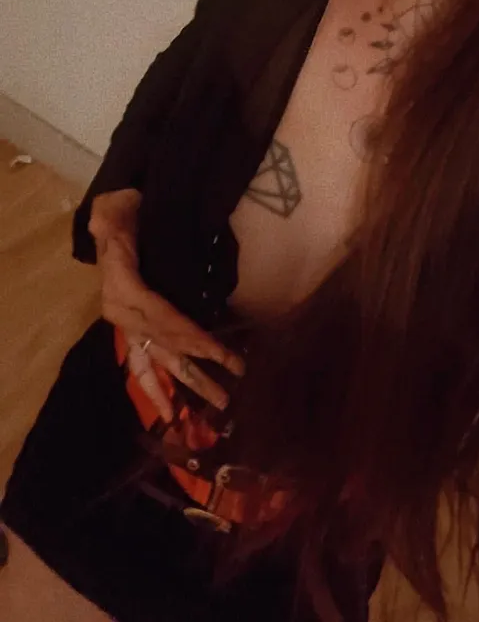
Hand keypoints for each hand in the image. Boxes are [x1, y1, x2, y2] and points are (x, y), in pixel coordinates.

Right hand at [89, 193, 244, 421]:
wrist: (113, 216)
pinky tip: (173, 409)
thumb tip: (107, 228)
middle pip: (163, 343)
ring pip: (156, 362)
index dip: (186, 332)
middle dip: (197, 366)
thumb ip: (112, 223)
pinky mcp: (134, 330)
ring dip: (187, 384)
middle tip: (229, 387)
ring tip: (216, 404)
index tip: (215, 350)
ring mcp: (128, 325)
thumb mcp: (115, 212)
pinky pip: (144, 364)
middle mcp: (121, 313)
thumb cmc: (121, 212)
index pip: (158, 314)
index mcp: (121, 287)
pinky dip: (157, 387)